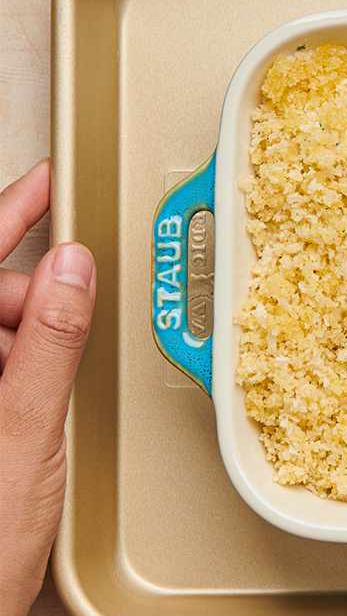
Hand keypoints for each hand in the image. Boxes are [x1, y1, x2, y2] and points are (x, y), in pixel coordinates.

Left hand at [0, 161, 95, 615]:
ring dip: (22, 336)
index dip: (8, 213)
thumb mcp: (25, 434)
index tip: (43, 181)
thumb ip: (50, 341)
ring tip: (45, 378)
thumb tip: (70, 267)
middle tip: (67, 315)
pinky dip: (15, 369)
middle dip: (26, 294)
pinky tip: (33, 398)